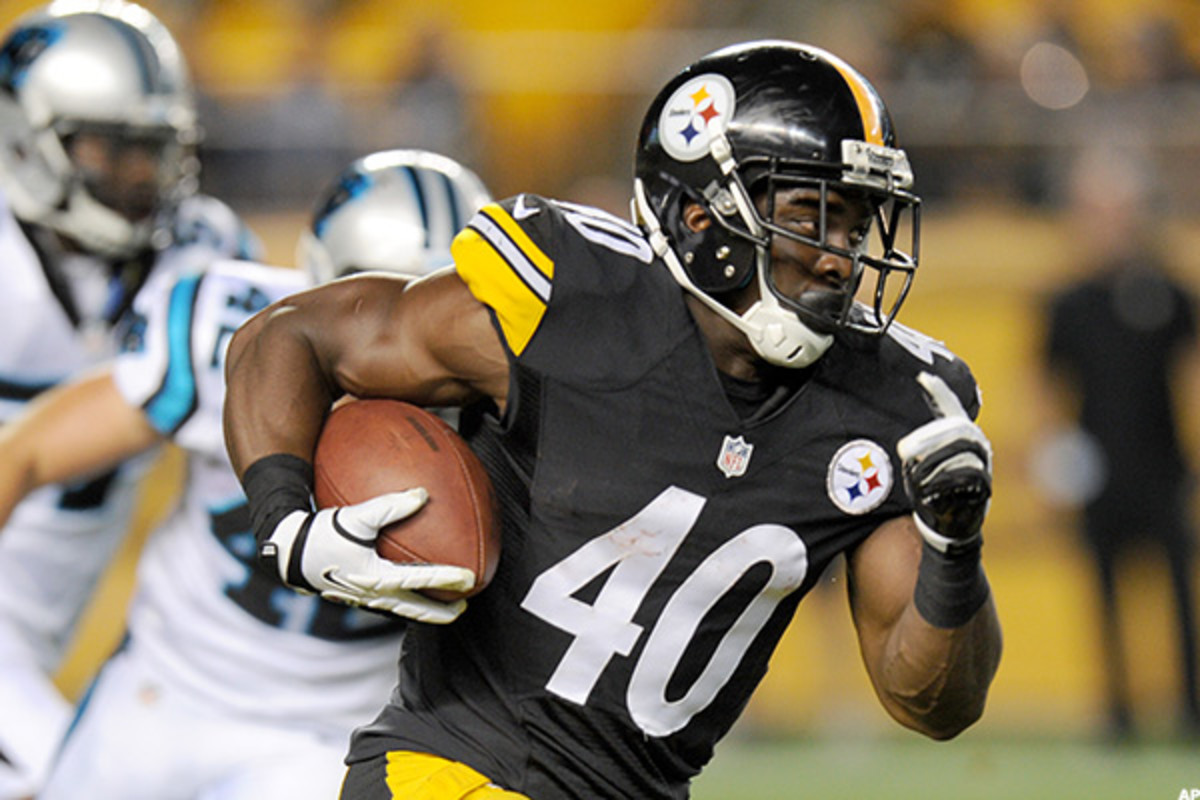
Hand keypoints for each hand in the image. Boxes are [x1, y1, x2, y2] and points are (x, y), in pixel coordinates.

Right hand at [261, 489, 476, 623]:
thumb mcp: (356, 516)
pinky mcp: (354, 595)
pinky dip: (405, 598)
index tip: (470, 579)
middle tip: (464, 608)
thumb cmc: (321, 532)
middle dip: (440, 612)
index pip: (420, 580)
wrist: (287, 551)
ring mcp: (362, 599)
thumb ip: (390, 506)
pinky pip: (387, 601)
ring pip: (401, 610)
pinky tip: (410, 588)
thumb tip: (423, 494)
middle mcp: (372, 594)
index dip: (447, 579)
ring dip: (424, 610)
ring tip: (444, 606)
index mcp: (375, 577)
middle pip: (414, 610)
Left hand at [896, 372, 992, 552]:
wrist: (950, 524)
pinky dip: (943, 480)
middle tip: (902, 449)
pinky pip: (966, 475)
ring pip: (961, 451)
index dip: (939, 392)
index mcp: (961, 435)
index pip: (951, 408)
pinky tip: (927, 488)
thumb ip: (921, 449)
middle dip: (928, 437)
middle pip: (957, 429)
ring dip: (932, 460)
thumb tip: (905, 444)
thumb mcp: (922, 465)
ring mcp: (983, 464)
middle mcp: (977, 445)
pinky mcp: (984, 486)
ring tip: (913, 470)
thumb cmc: (932, 490)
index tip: (922, 376)